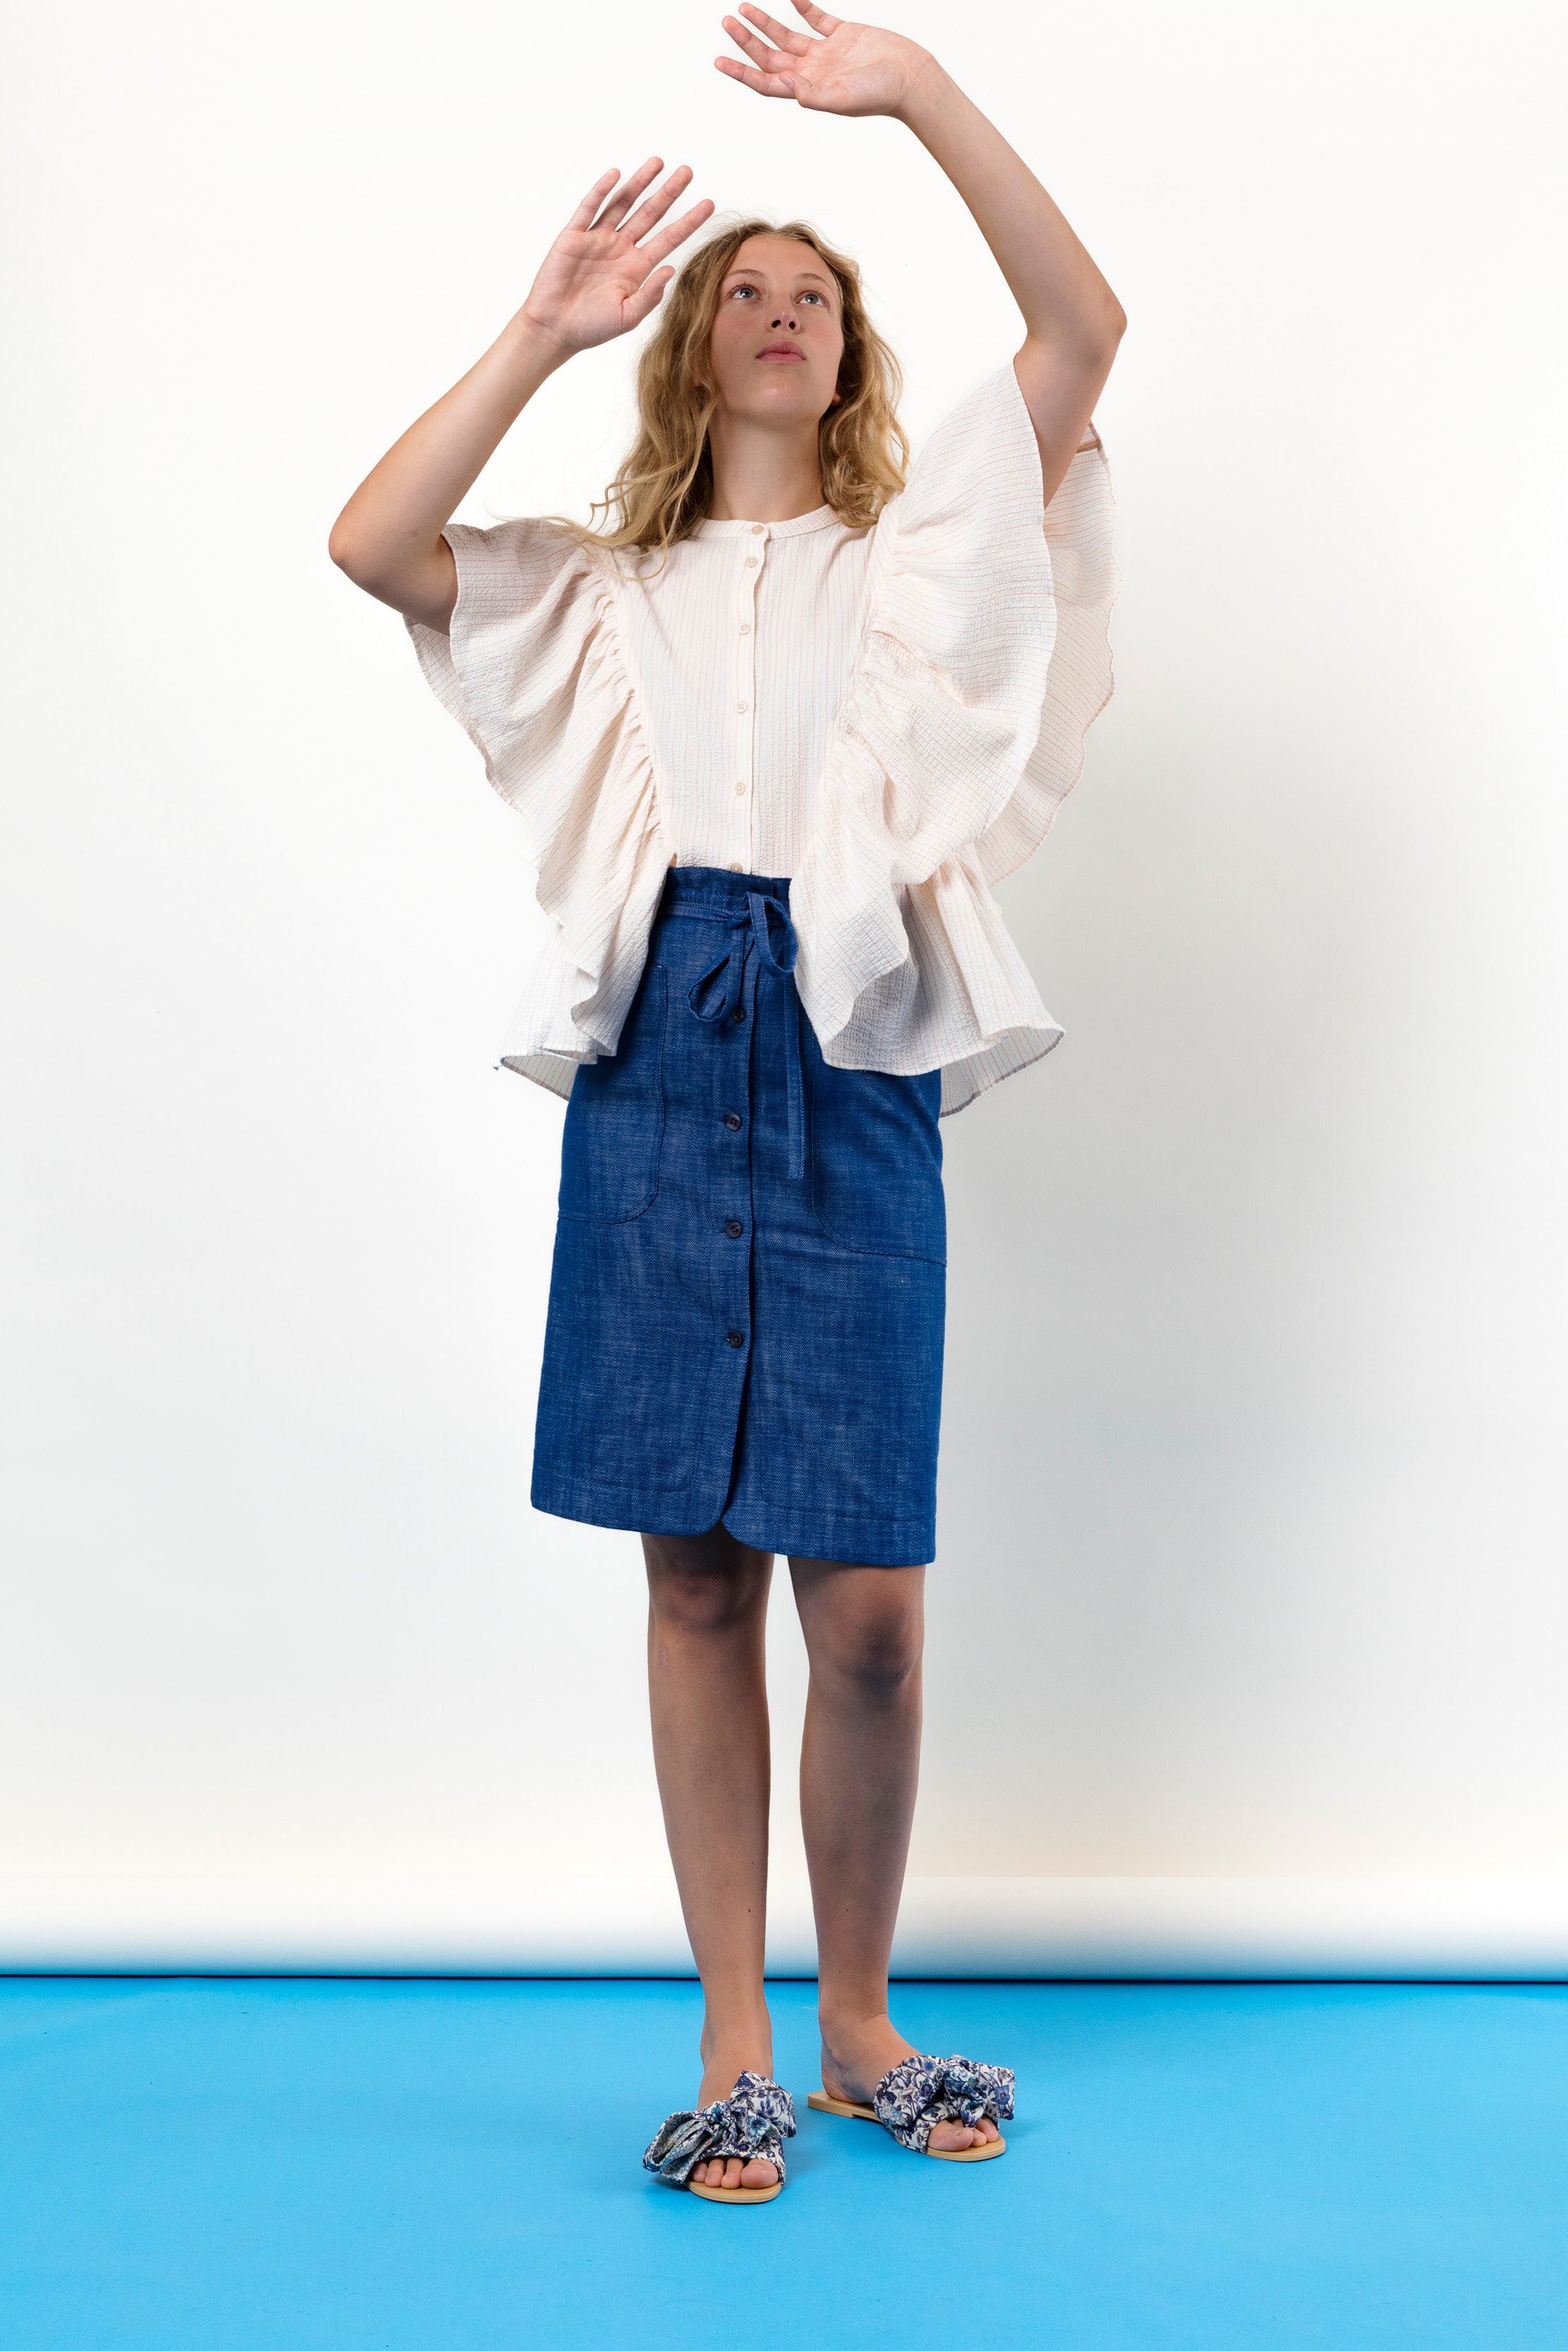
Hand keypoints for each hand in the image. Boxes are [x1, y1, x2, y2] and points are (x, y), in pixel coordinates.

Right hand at [519, 162, 714, 354]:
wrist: (555, 328)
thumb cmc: (591, 327)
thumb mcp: (627, 316)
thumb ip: (650, 295)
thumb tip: (671, 270)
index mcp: (637, 267)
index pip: (668, 238)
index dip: (688, 222)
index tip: (708, 204)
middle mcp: (621, 248)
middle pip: (650, 214)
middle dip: (669, 192)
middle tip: (687, 171)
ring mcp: (598, 239)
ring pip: (623, 203)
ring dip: (640, 183)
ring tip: (658, 162)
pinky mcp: (574, 236)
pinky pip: (590, 208)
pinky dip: (601, 191)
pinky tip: (616, 174)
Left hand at [715, 3, 935, 119]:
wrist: (911, 78)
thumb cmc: (880, 95)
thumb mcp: (842, 99)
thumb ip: (812, 95)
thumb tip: (784, 82)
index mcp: (809, 90)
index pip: (767, 82)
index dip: (742, 72)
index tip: (720, 61)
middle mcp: (813, 72)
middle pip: (771, 56)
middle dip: (748, 40)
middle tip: (727, 23)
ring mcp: (827, 53)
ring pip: (787, 36)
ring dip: (765, 23)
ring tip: (744, 8)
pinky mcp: (843, 34)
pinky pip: (815, 18)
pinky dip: (801, 5)